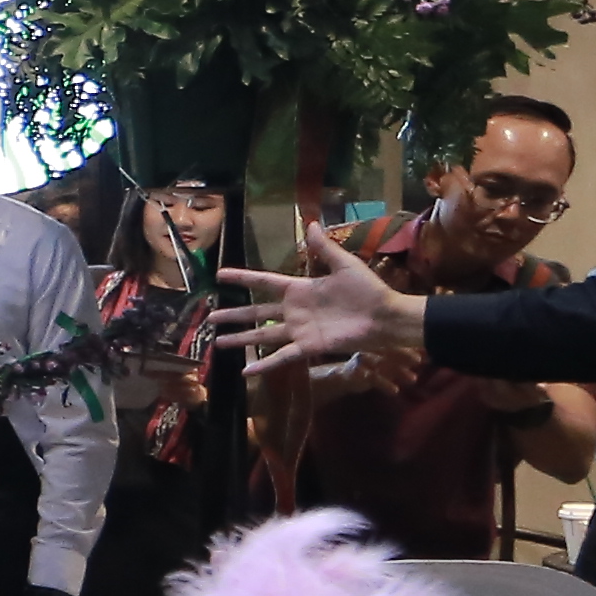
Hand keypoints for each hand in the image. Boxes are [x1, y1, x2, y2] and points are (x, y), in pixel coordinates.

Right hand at [217, 236, 410, 380]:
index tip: (220, 274)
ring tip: (219, 344)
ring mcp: (299, 330)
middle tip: (211, 318)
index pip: (264, 281)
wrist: (384, 316)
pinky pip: (282, 356)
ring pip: (263, 335)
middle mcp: (294, 310)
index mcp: (300, 288)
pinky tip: (246, 372)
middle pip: (257, 312)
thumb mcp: (344, 264)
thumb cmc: (367, 290)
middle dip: (234, 314)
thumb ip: (324, 248)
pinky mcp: (308, 347)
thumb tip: (311, 223)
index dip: (243, 277)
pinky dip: (265, 364)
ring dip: (242, 339)